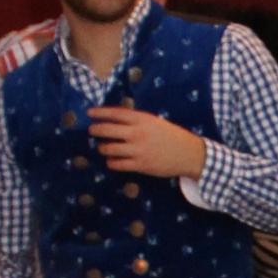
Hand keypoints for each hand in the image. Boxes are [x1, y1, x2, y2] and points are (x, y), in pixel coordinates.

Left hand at [88, 105, 207, 180]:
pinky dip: (111, 162)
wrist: (188, 154)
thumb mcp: (155, 122)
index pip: (115, 114)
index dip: (100, 113)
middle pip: (107, 130)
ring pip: (109, 149)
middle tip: (92, 131)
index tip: (89, 113)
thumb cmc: (171, 136)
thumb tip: (115, 118)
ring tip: (103, 148)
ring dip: (102, 148)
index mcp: (142, 120)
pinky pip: (117, 164)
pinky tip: (112, 160)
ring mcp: (138, 150)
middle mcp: (137, 133)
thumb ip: (136, 120)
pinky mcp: (140, 165)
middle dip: (96, 130)